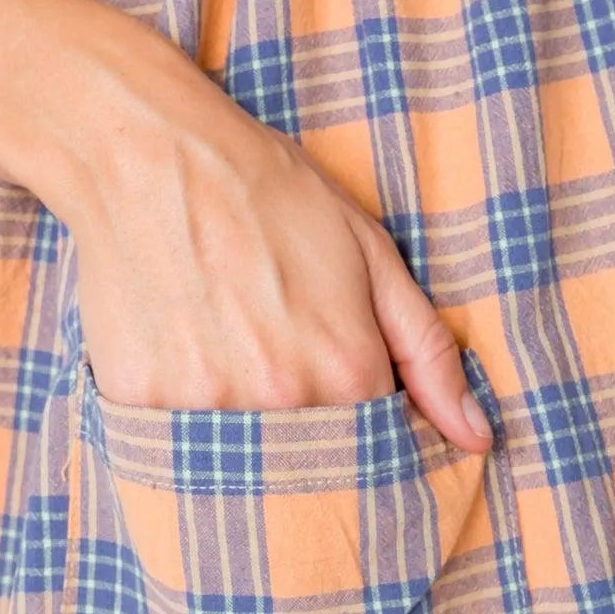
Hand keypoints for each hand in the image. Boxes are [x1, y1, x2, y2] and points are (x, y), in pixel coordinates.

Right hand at [53, 20, 491, 452]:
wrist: (149, 149)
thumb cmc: (267, 190)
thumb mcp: (370, 254)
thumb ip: (429, 354)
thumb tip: (477, 440)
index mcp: (346, 373)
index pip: (376, 448)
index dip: (362, 418)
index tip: (334, 377)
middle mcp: (279, 403)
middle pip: (306, 464)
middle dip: (299, 426)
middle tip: (270, 356)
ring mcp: (202, 410)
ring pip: (236, 458)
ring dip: (238, 421)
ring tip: (223, 346)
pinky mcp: (137, 404)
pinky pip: (171, 440)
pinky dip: (179, 409)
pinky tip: (177, 349)